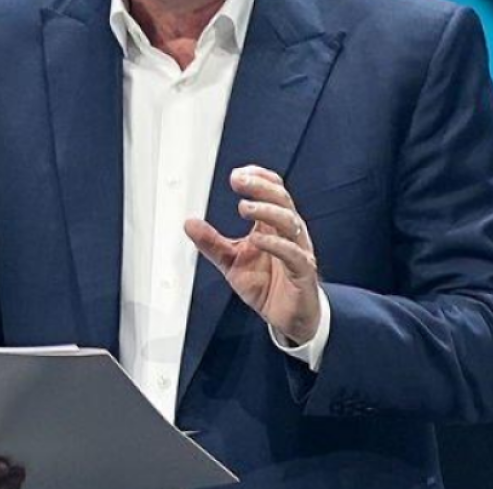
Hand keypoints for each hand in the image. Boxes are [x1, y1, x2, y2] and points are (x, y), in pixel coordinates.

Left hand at [185, 165, 320, 343]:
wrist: (288, 317)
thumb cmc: (265, 284)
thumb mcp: (231, 261)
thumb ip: (212, 243)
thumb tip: (188, 223)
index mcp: (274, 224)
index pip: (273, 190)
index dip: (259, 178)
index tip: (237, 174)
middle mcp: (289, 232)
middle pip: (281, 199)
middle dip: (260, 187)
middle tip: (238, 181)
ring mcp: (298, 249)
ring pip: (289, 221)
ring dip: (266, 211)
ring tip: (244, 207)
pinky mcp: (303, 271)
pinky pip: (293, 253)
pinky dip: (276, 244)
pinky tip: (258, 239)